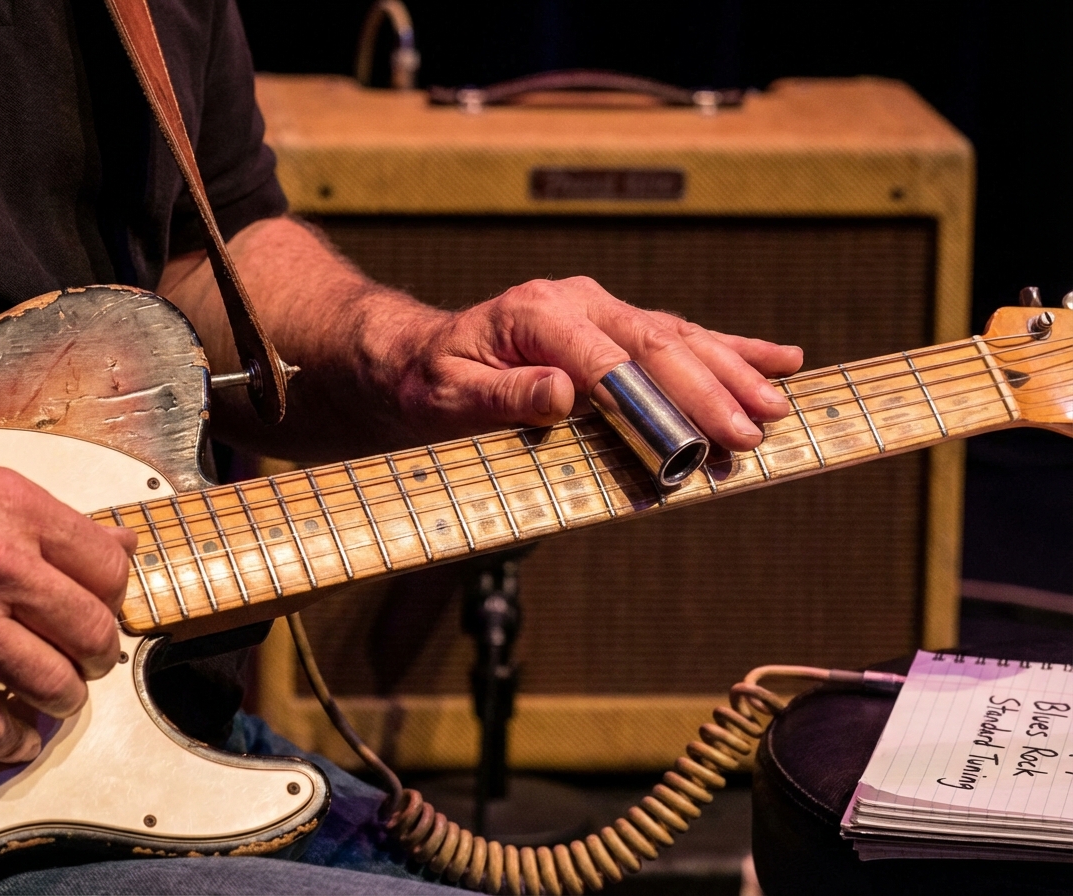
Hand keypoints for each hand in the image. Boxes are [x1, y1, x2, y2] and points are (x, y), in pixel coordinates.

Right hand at [0, 443, 136, 762]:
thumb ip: (59, 520)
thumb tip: (119, 541)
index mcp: (23, 518)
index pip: (109, 570)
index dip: (117, 593)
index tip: (109, 604)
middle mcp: (0, 571)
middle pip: (91, 631)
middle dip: (102, 653)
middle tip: (95, 656)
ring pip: (51, 682)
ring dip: (67, 697)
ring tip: (63, 694)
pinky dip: (9, 740)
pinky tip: (20, 739)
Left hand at [384, 276, 803, 450]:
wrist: (421, 357)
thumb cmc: (433, 381)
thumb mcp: (450, 395)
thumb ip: (504, 395)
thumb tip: (564, 394)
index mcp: (538, 315)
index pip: (611, 361)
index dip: (660, 400)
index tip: (702, 437)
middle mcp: (577, 303)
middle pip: (657, 344)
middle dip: (712, 388)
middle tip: (755, 428)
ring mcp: (599, 310)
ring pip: (678, 337)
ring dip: (731, 371)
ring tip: (777, 403)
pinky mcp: (613, 327)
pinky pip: (677, 337)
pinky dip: (728, 349)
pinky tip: (777, 359)